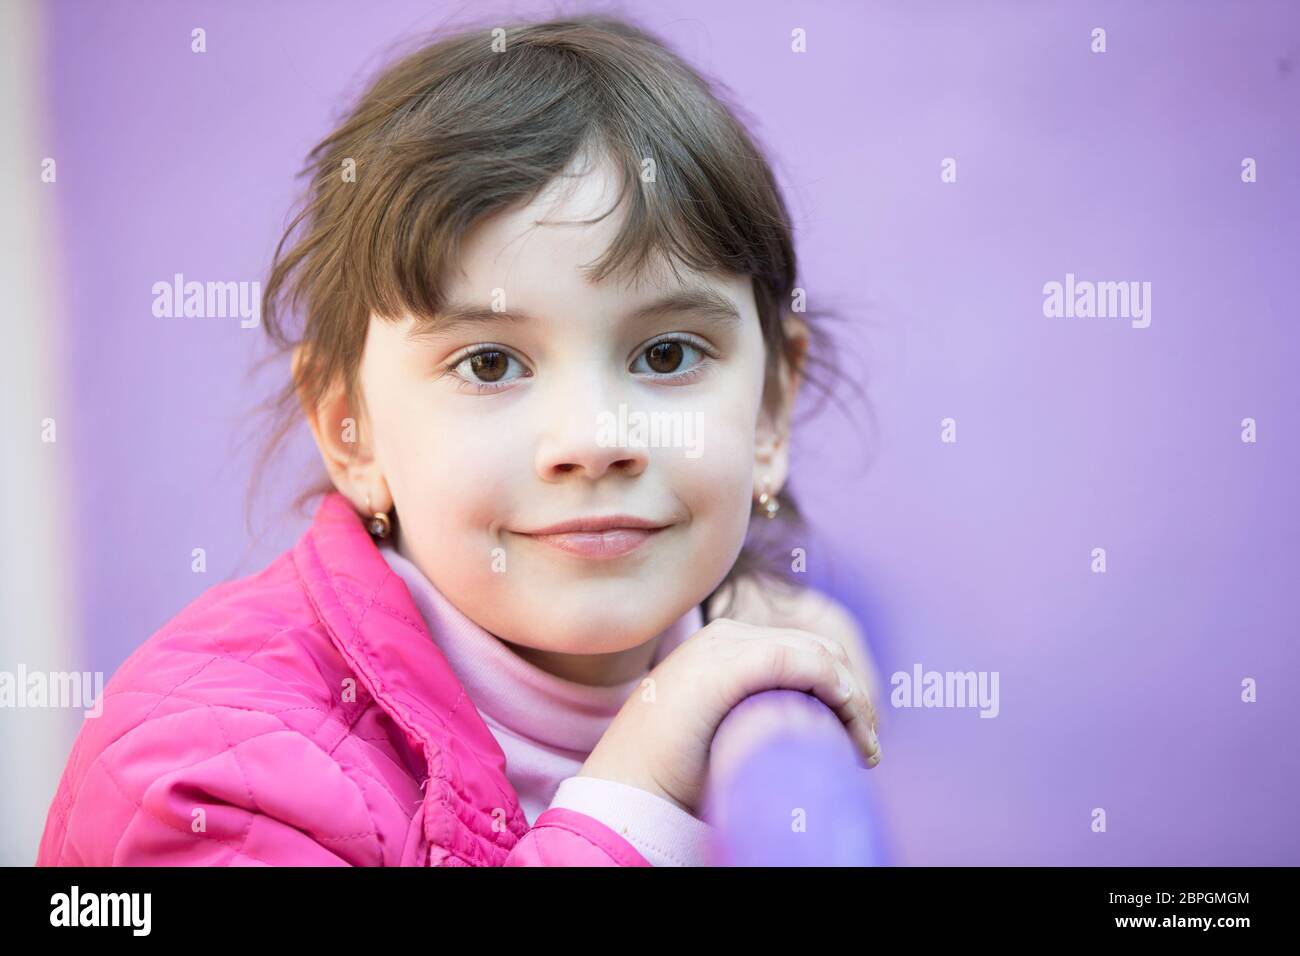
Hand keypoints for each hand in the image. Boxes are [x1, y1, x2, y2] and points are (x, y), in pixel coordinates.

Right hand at [578, 616, 880, 815]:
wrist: (628, 788)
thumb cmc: (671, 772)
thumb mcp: (722, 730)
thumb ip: (759, 715)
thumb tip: (811, 731)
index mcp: (723, 647)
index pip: (804, 650)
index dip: (843, 689)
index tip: (857, 740)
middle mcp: (725, 636)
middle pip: (818, 647)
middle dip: (856, 695)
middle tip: (867, 748)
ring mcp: (725, 646)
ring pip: (818, 653)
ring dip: (854, 699)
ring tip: (865, 747)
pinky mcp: (728, 665)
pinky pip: (801, 663)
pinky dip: (836, 689)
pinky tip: (851, 722)